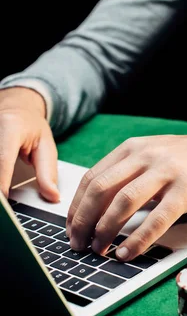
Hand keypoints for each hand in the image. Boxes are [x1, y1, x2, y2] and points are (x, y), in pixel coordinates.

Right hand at [0, 87, 59, 201]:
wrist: (16, 108)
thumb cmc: (31, 127)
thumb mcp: (46, 147)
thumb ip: (47, 172)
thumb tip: (53, 196)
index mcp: (11, 127)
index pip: (3, 158)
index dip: (2, 181)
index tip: (4, 199)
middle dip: (0, 185)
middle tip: (6, 206)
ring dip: (0, 180)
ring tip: (5, 198)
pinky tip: (2, 187)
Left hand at [66, 132, 186, 259]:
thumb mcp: (158, 156)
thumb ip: (131, 173)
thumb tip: (102, 208)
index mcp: (134, 148)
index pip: (93, 177)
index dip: (77, 206)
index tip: (71, 228)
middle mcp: (146, 155)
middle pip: (101, 189)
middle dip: (83, 220)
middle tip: (78, 244)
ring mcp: (167, 171)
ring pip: (123, 202)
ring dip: (105, 230)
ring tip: (99, 250)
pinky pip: (156, 219)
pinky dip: (138, 239)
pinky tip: (128, 253)